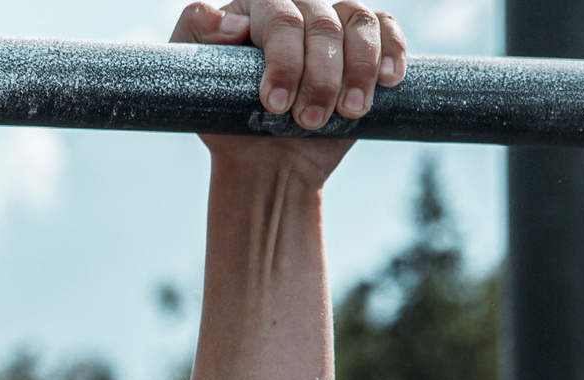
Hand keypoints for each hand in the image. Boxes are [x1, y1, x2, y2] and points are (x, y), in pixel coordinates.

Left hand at [174, 0, 404, 178]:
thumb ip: (194, 36)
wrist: (266, 161)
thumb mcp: (191, 83)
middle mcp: (298, 6)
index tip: (275, 104)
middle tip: (307, 121)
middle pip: (322, 23)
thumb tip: (233, 24)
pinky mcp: (363, 44)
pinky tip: (388, 80)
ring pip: (359, 23)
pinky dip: (392, 51)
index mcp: (256, 8)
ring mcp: (334, 24)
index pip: (278, 16)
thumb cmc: (226, 121)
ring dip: (357, 70)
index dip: (283, 59)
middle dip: (320, 77)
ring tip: (348, 112)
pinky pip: (386, 29)